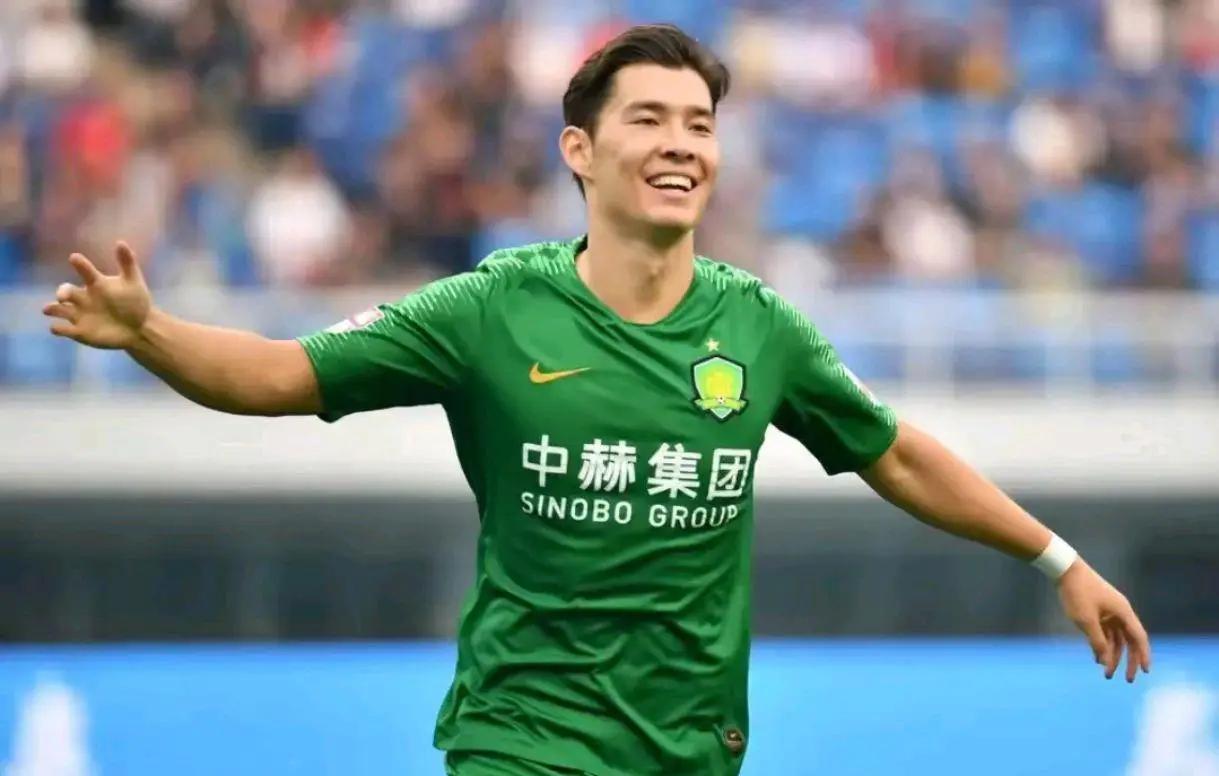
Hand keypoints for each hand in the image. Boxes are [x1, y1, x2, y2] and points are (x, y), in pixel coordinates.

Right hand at [43, 242, 152, 349]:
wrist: (140, 327)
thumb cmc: (135, 302)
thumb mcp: (133, 282)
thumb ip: (127, 263)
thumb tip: (120, 242)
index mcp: (95, 283)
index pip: (84, 271)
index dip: (80, 264)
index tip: (75, 258)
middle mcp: (83, 297)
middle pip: (65, 290)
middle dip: (62, 292)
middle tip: (63, 296)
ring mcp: (78, 314)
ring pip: (57, 309)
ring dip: (51, 308)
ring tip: (50, 309)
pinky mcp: (78, 332)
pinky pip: (62, 329)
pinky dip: (58, 328)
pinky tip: (58, 328)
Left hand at [1057, 559, 1151, 682]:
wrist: (1064, 569)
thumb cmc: (1077, 593)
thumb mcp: (1086, 620)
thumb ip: (1097, 641)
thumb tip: (1106, 660)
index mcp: (1123, 612)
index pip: (1139, 638)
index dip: (1143, 655)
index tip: (1146, 672)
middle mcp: (1120, 612)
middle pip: (1129, 641)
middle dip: (1128, 661)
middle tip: (1127, 680)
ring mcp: (1109, 611)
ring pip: (1115, 638)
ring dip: (1112, 655)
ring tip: (1106, 673)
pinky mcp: (1098, 610)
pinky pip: (1104, 632)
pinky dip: (1102, 645)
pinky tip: (1096, 659)